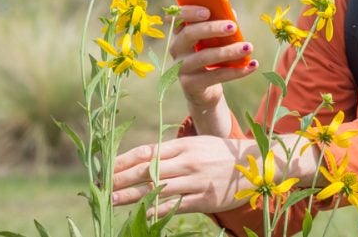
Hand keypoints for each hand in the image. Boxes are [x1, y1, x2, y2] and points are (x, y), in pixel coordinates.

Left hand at [111, 136, 250, 214]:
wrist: (256, 165)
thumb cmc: (222, 154)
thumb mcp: (198, 144)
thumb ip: (174, 151)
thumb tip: (145, 160)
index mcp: (184, 145)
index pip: (147, 152)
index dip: (124, 160)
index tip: (106, 168)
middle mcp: (187, 161)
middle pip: (147, 170)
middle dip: (121, 178)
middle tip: (101, 186)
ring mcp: (195, 181)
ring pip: (156, 189)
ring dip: (131, 195)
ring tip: (112, 200)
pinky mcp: (203, 199)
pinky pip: (174, 205)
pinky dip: (156, 209)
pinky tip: (141, 213)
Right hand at [169, 6, 258, 115]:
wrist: (205, 90)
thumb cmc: (211, 56)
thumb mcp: (213, 40)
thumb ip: (219, 24)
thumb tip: (231, 13)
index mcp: (180, 34)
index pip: (176, 19)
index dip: (189, 13)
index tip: (207, 11)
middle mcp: (176, 50)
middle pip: (189, 35)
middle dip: (211, 28)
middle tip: (233, 26)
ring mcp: (181, 68)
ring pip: (204, 57)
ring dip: (228, 51)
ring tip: (248, 47)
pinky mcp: (191, 85)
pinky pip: (215, 76)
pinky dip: (236, 71)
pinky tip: (252, 65)